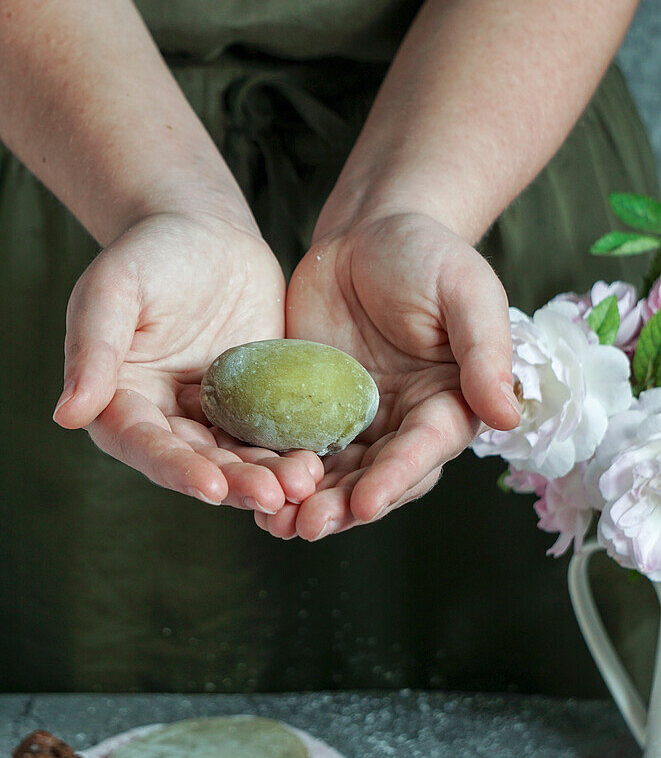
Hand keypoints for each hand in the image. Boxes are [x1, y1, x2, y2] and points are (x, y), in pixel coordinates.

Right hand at [53, 212, 323, 511]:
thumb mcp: (114, 289)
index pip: (145, 446)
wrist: (206, 230)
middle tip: (274, 495)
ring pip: (240, 458)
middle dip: (235, 482)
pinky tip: (321, 461)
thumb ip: (93, 350)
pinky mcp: (256, 404)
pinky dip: (293, 449)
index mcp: (121, 402)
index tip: (210, 486)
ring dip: (269, 476)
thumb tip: (68, 414)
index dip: (177, 469)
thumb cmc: (149, 253)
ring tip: (304, 484)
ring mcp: (214, 414)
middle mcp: (166, 419)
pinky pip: (273, 434)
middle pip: (199, 463)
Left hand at [256, 212, 519, 539]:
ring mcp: (355, 420)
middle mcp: (403, 423)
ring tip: (274, 524)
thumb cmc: (428, 254)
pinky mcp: (311, 409)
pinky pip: (294, 446)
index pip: (423, 450)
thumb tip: (507, 415)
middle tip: (307, 526)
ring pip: (333, 475)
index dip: (395, 479)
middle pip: (375, 477)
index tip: (366, 505)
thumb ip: (485, 350)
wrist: (366, 231)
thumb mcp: (466, 291)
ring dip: (306, 502)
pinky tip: (249, 487)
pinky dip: (276, 470)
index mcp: (447, 404)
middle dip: (343, 506)